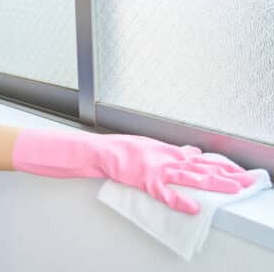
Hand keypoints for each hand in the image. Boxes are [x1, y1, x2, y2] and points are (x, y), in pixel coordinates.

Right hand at [100, 134, 255, 213]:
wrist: (105, 151)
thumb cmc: (125, 148)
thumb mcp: (153, 144)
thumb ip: (174, 150)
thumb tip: (192, 152)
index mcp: (171, 152)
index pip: (203, 160)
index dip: (223, 166)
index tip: (238, 172)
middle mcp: (169, 160)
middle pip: (204, 168)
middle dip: (227, 175)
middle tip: (246, 181)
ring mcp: (160, 171)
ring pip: (192, 177)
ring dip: (214, 183)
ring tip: (231, 189)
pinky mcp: (147, 182)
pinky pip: (166, 194)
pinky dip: (180, 202)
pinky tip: (192, 208)